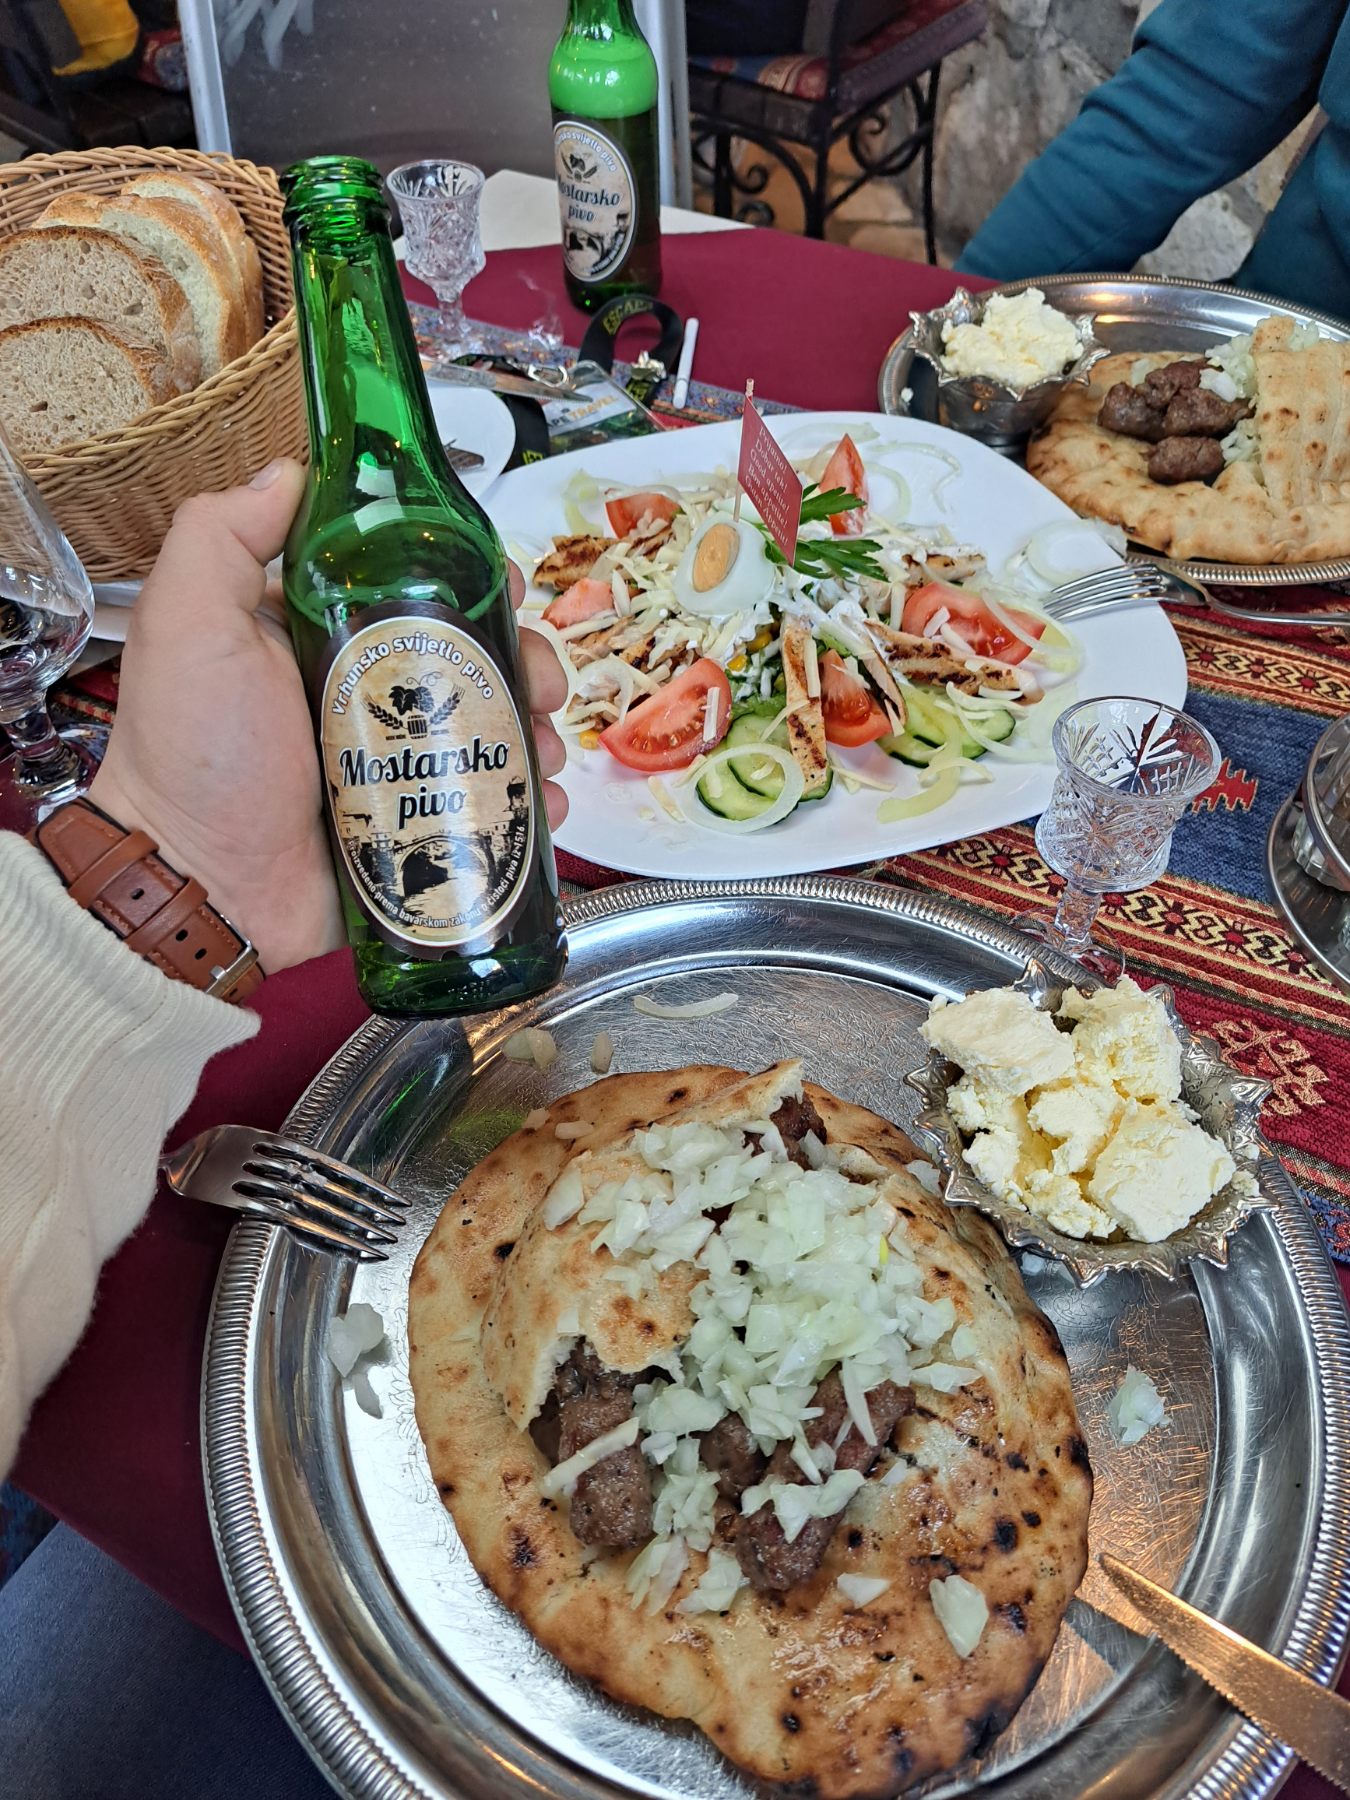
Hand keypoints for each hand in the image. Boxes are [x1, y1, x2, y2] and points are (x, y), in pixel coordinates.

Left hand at [90, 460, 568, 974]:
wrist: (202, 891)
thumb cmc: (192, 759)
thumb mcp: (187, 627)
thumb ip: (222, 538)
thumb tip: (290, 471)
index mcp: (316, 635)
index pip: (410, 583)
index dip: (468, 576)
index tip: (503, 585)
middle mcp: (362, 695)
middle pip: (470, 656)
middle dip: (521, 659)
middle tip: (536, 684)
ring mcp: (396, 767)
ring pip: (493, 728)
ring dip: (535, 730)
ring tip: (542, 750)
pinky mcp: (418, 829)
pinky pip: (492, 806)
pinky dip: (530, 802)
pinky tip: (540, 803)